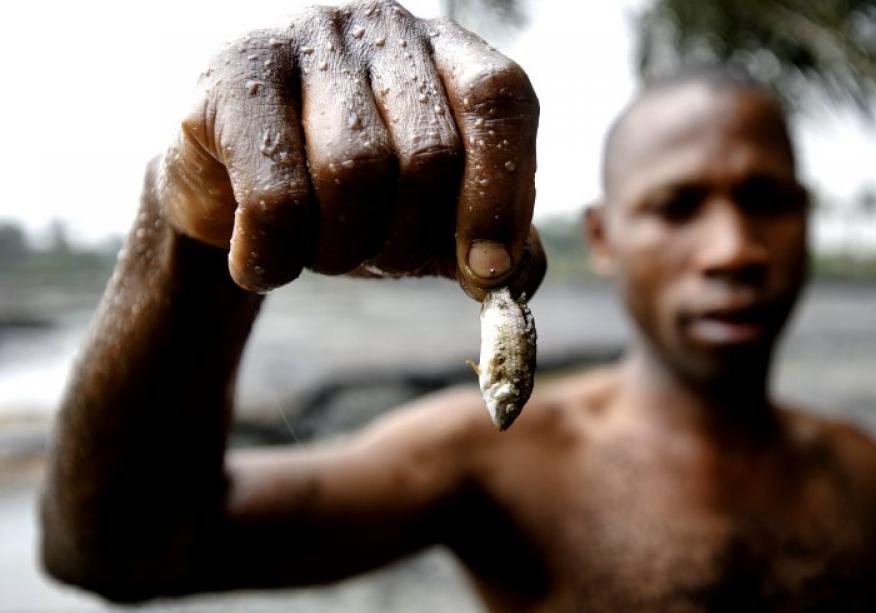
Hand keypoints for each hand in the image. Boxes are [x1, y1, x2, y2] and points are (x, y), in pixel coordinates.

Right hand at [157, 0, 543, 298]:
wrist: (232, 189)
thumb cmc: (352, 201)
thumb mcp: (432, 224)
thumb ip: (488, 248)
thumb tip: (516, 279)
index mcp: (450, 55)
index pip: (500, 99)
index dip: (501, 194)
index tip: (487, 271)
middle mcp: (383, 28)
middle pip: (429, 152)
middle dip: (409, 239)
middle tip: (383, 262)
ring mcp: (306, 39)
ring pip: (354, 171)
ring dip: (342, 249)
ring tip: (324, 253)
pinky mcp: (234, 75)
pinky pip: (275, 196)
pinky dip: (277, 257)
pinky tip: (267, 261)